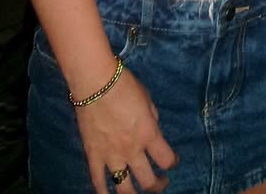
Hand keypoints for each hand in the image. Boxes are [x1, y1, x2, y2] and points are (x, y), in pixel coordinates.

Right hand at [75, 65, 176, 192]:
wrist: (95, 82)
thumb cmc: (124, 84)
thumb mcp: (146, 99)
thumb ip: (151, 118)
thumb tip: (152, 126)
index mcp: (148, 134)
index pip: (166, 159)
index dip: (172, 162)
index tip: (172, 161)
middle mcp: (132, 150)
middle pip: (147, 181)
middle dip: (157, 185)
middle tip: (159, 183)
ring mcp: (111, 156)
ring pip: (123, 188)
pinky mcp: (93, 156)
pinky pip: (97, 181)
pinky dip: (103, 193)